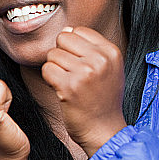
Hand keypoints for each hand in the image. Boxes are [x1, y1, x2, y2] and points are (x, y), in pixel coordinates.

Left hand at [41, 27, 126, 156]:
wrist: (104, 130)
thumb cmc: (103, 100)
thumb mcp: (109, 68)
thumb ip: (91, 48)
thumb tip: (67, 29)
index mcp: (111, 52)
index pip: (79, 30)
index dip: (73, 46)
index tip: (79, 64)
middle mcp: (100, 59)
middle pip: (63, 38)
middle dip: (61, 55)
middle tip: (70, 74)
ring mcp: (85, 72)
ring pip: (52, 54)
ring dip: (54, 69)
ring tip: (68, 83)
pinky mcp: (69, 86)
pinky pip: (47, 69)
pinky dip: (49, 80)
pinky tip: (61, 90)